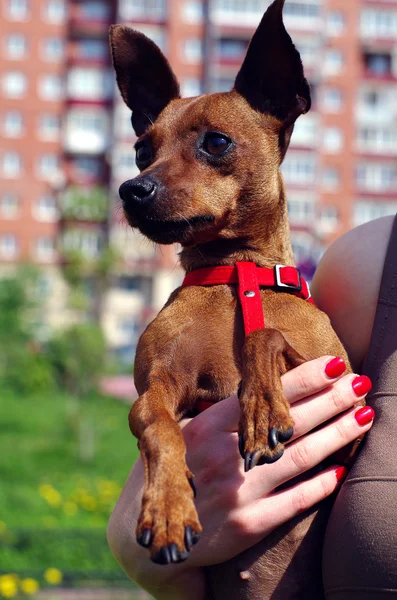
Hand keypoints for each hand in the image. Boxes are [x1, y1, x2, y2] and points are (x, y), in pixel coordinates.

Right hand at [107, 357, 373, 598]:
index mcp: (207, 428)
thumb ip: (221, 417)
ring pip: (301, 457)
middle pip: (291, 423)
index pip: (263, 396)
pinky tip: (341, 470)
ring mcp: (239, 491)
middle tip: (358, 383)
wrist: (149, 530)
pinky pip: (294, 502)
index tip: (331, 364)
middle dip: (330, 400)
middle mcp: (225, 456)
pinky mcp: (248, 524)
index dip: (302, 379)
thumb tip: (264, 391)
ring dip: (337, 434)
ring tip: (363, 416)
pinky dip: (321, 485)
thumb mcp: (186, 435)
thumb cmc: (174, 470)